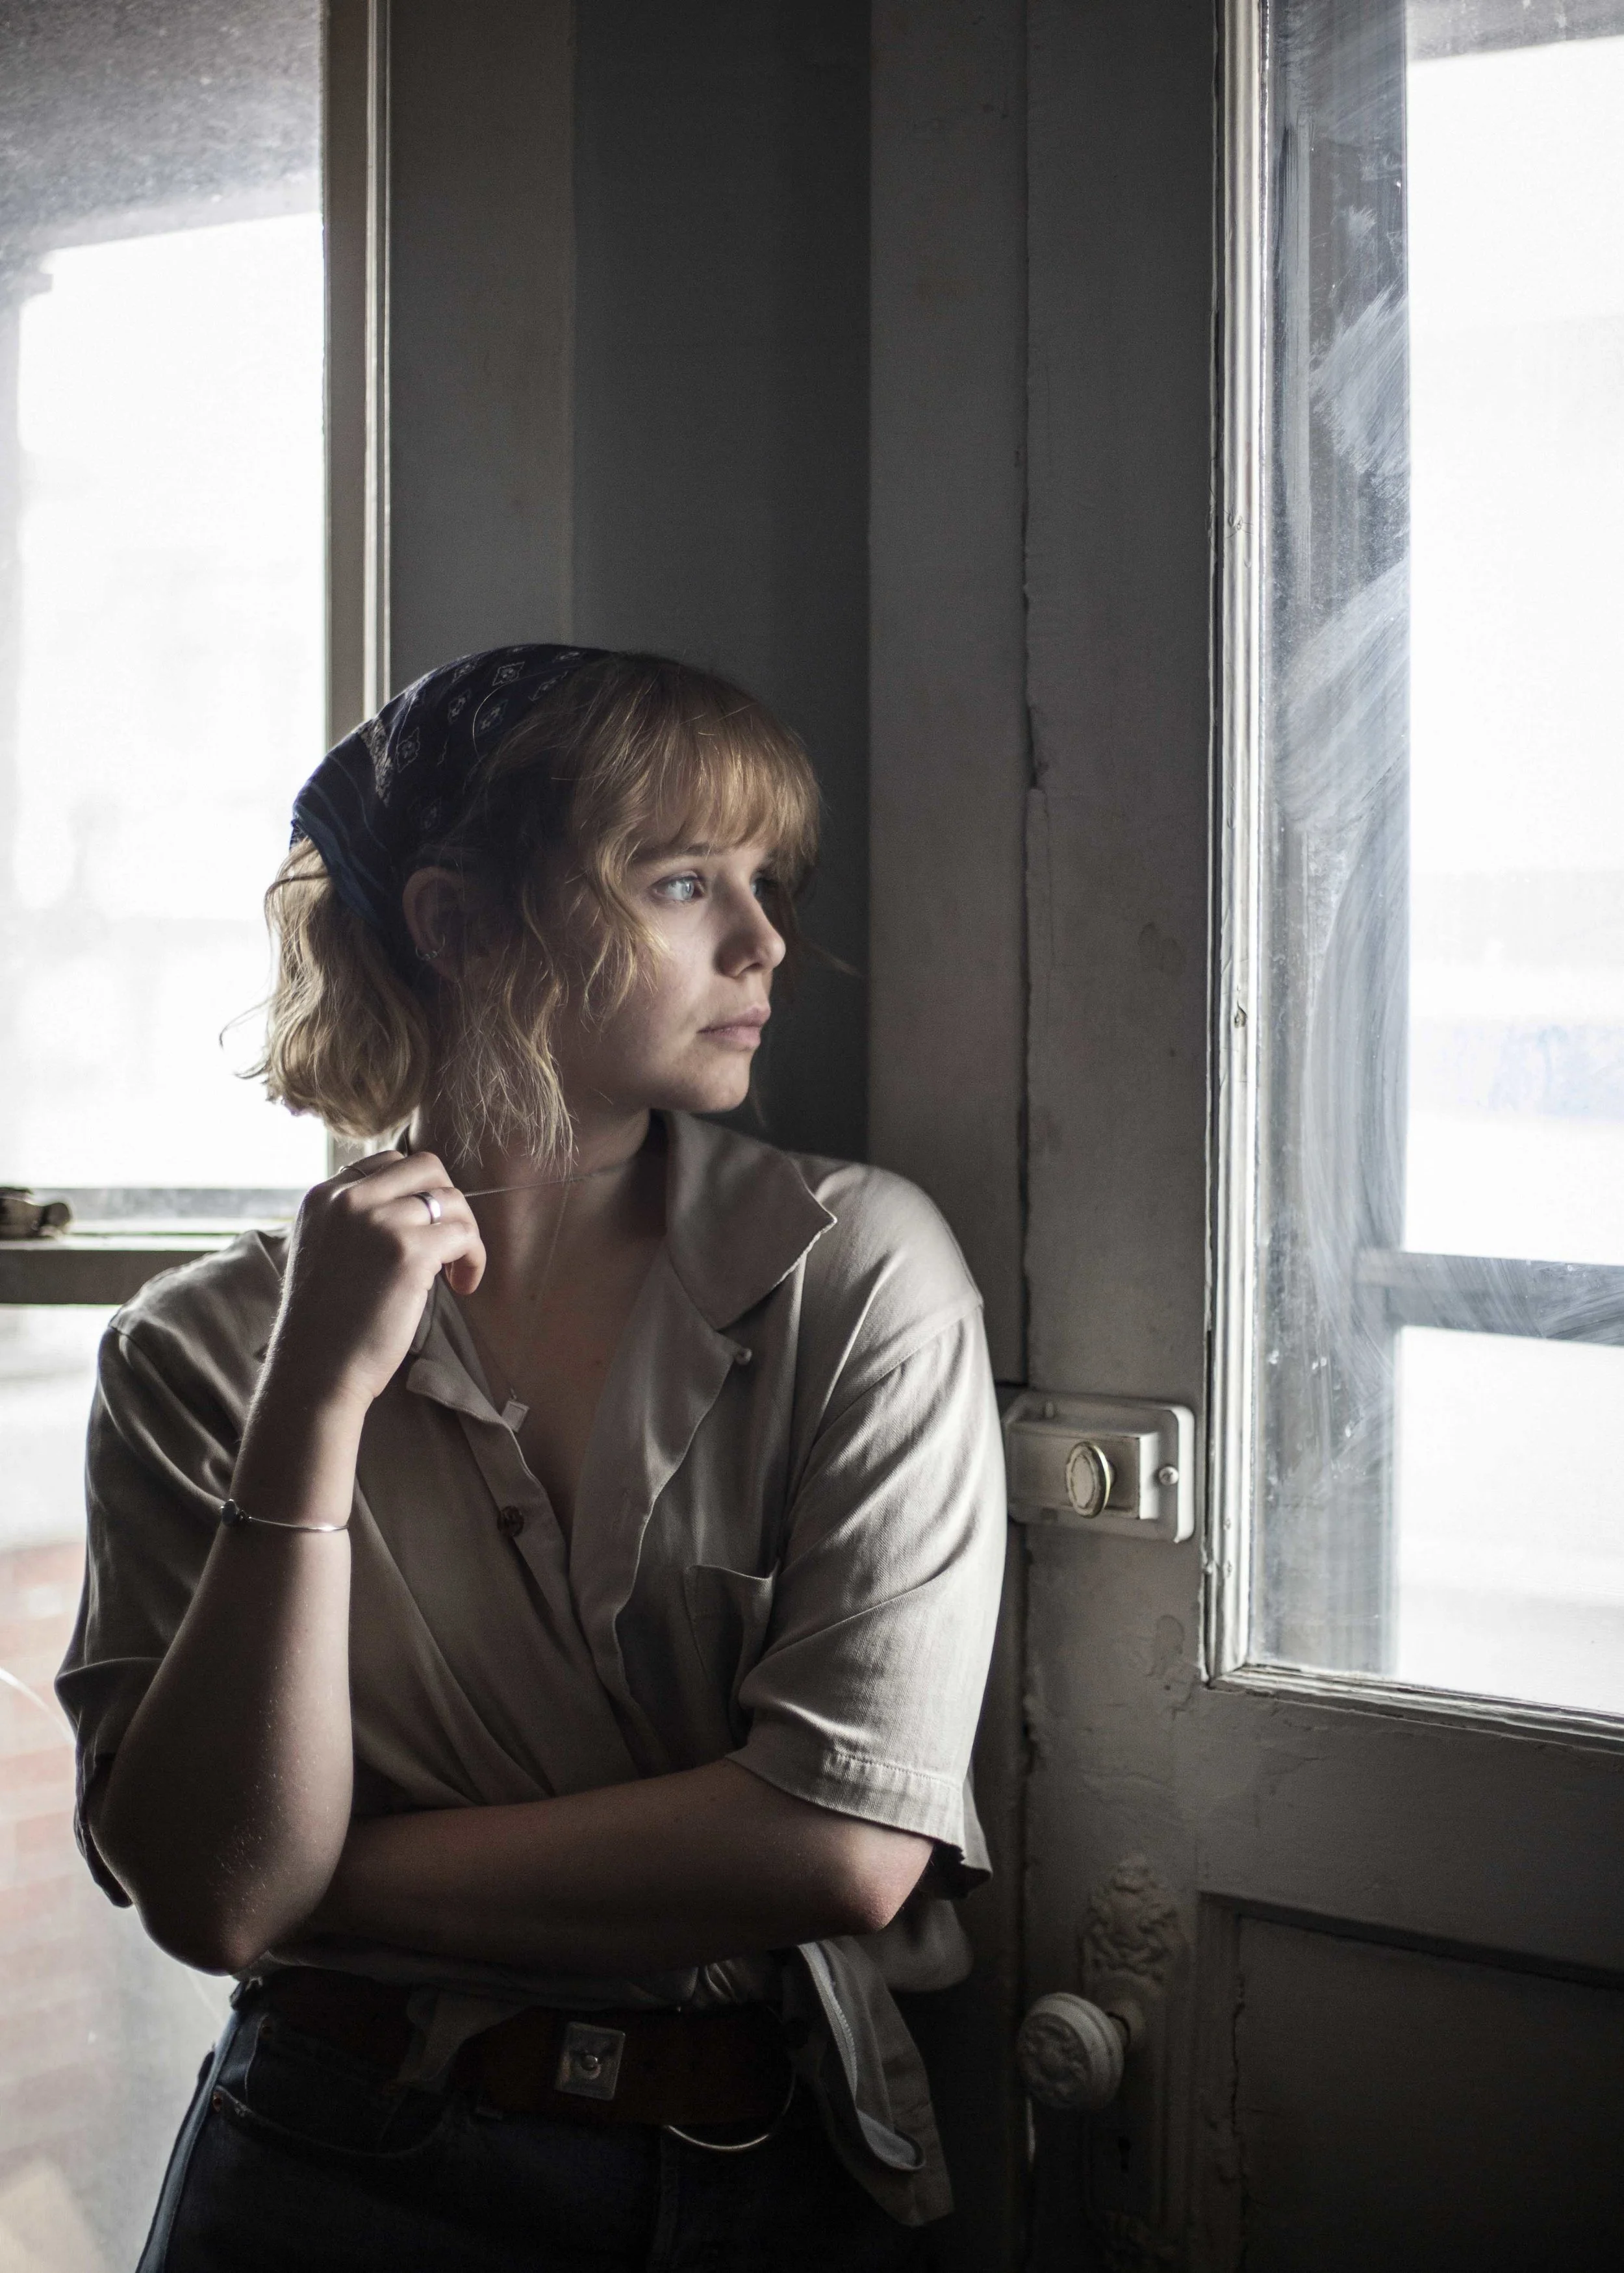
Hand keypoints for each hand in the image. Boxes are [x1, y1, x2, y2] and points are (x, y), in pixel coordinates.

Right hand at [267, 1151, 485, 1413]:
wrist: (317, 1369)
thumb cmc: (326, 1322)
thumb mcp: (325, 1250)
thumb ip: (356, 1221)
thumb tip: (414, 1204)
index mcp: (324, 1196)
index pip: (388, 1163)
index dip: (416, 1193)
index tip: (423, 1229)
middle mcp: (349, 1199)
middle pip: (426, 1166)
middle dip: (447, 1202)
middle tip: (448, 1243)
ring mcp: (379, 1221)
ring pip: (452, 1199)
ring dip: (465, 1233)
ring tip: (455, 1272)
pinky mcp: (409, 1250)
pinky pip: (464, 1235)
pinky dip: (474, 1259)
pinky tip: (463, 1285)